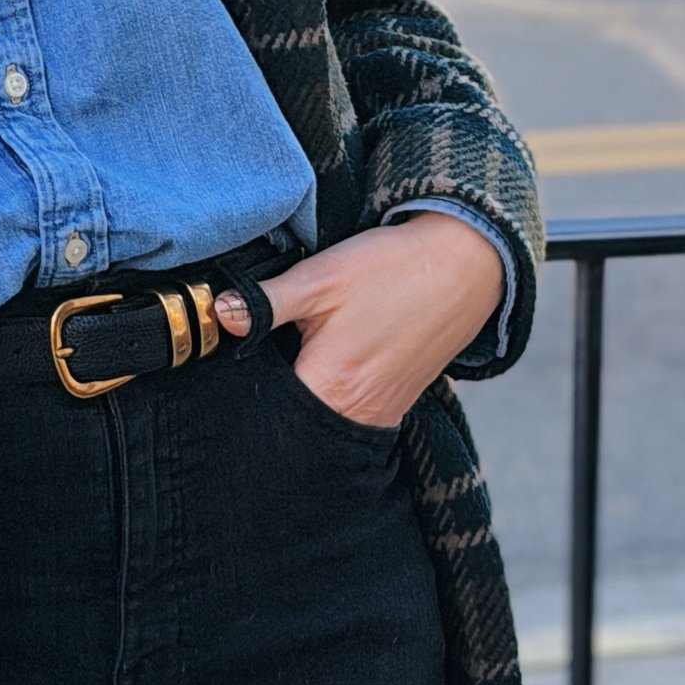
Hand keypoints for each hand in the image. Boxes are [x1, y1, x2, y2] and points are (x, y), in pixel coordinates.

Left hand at [215, 213, 504, 428]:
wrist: (465, 264)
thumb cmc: (392, 270)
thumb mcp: (319, 278)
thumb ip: (264, 303)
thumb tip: (219, 314)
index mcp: (328, 387)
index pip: (266, 412)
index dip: (241, 392)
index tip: (227, 371)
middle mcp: (355, 413)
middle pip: (293, 420)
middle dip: (271, 398)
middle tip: (258, 359)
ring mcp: (380, 412)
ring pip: (321, 418)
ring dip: (302, 396)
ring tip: (294, 357)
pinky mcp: (396, 402)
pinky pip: (349, 412)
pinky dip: (330, 393)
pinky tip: (326, 360)